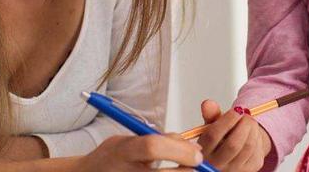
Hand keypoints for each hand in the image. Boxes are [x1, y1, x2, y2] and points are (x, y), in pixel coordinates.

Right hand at [77, 134, 203, 171]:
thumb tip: (189, 144)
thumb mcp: (126, 140)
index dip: (179, 150)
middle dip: (188, 170)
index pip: (152, 147)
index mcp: (123, 151)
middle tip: (199, 165)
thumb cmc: (109, 158)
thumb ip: (156, 139)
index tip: (197, 153)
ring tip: (185, 170)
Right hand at [195, 99, 270, 171]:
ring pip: (248, 147)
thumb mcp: (212, 125)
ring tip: (249, 121)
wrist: (234, 153)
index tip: (236, 110)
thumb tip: (208, 104)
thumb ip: (210, 114)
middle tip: (245, 114)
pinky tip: (252, 133)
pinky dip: (257, 137)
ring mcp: (233, 171)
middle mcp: (216, 166)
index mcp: (203, 153)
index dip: (226, 121)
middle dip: (243, 125)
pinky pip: (256, 152)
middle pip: (233, 144)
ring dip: (252, 129)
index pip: (213, 136)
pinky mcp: (249, 171)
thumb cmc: (221, 138)